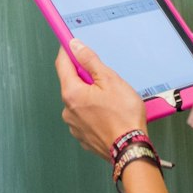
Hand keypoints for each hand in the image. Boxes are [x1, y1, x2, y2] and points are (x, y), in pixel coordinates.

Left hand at [56, 41, 147, 157]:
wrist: (130, 148)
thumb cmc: (124, 116)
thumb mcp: (110, 80)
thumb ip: (90, 61)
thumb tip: (76, 47)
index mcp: (72, 93)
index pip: (62, 64)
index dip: (67, 51)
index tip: (71, 44)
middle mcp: (68, 110)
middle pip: (72, 83)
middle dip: (86, 78)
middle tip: (106, 79)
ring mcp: (74, 125)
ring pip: (80, 101)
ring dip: (91, 97)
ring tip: (112, 101)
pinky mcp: (83, 136)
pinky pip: (85, 116)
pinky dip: (95, 112)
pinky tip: (110, 114)